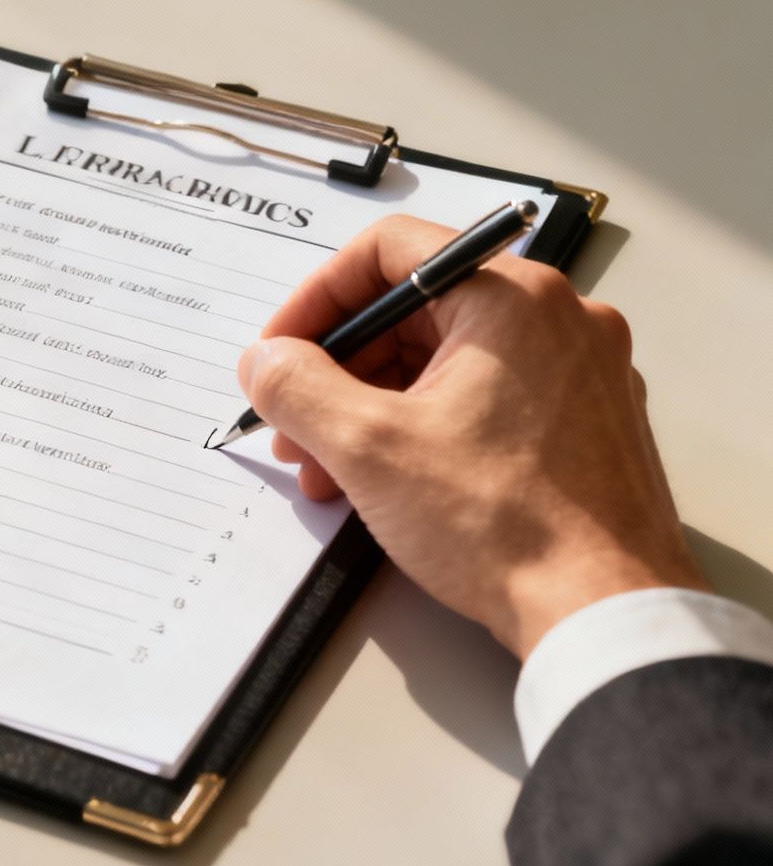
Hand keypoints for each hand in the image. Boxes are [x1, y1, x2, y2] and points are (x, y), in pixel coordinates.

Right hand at [237, 215, 703, 658]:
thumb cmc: (507, 526)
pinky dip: (427, 427)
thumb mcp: (367, 447)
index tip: (278, 351)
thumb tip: (265, 361)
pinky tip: (390, 483)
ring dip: (374, 407)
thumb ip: (297, 386)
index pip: (387, 253)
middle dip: (338, 370)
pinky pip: (486, 399)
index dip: (314, 300)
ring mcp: (580, 371)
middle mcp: (557, 319)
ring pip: (446, 361)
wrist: (601, 613)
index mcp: (511, 299)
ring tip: (332, 472)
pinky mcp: (585, 423)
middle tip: (295, 424)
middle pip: (415, 311)